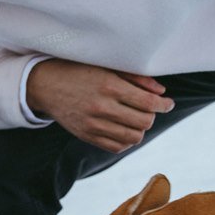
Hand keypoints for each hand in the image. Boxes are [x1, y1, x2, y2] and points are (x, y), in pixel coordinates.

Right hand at [25, 58, 173, 151]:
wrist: (45, 85)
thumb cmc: (79, 71)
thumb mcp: (106, 66)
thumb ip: (136, 78)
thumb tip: (161, 92)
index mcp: (110, 86)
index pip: (148, 103)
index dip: (164, 105)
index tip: (168, 103)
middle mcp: (102, 107)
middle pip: (144, 122)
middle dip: (152, 115)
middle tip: (149, 108)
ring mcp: (94, 124)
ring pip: (133, 137)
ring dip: (141, 129)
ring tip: (137, 119)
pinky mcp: (87, 136)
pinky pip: (117, 147)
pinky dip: (127, 141)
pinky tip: (125, 130)